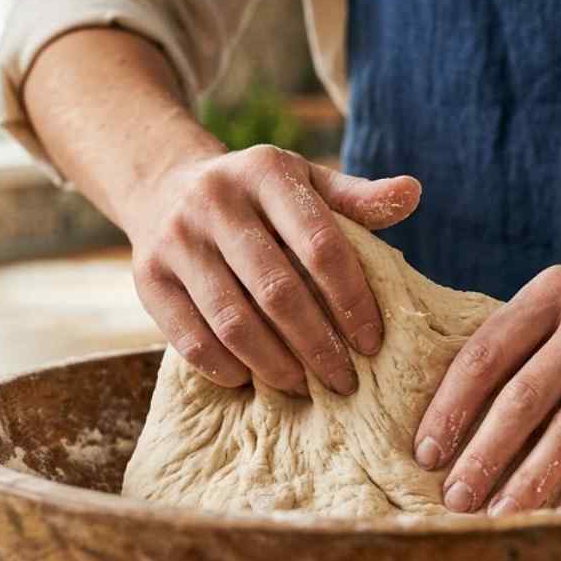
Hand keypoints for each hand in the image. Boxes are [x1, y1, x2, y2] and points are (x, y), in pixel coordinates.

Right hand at [122, 144, 420, 392]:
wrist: (165, 184)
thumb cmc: (260, 195)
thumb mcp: (308, 182)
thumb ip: (358, 198)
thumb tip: (413, 193)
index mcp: (266, 173)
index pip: (321, 245)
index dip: (351, 300)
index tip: (373, 343)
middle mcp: (215, 201)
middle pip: (277, 291)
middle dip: (318, 345)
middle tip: (345, 381)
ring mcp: (175, 240)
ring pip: (232, 322)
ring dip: (275, 365)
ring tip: (305, 387)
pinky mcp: (146, 278)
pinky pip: (189, 339)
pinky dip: (226, 368)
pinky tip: (254, 381)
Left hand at [412, 222, 560, 514]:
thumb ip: (526, 338)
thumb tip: (460, 411)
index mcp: (554, 290)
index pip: (487, 352)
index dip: (452, 406)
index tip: (427, 452)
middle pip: (525, 394)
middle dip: (483, 453)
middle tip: (455, 499)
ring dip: (533, 476)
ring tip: (501, 515)